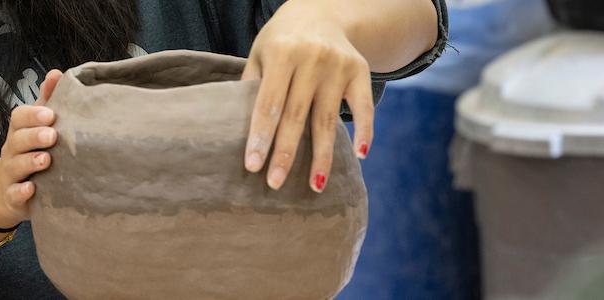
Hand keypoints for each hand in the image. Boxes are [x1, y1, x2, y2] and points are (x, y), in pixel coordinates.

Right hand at [0, 70, 63, 226]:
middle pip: (17, 140)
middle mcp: (12, 150)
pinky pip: (14, 194)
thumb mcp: (37, 126)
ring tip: (46, 160)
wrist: (7, 191)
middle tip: (52, 135)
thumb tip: (57, 73)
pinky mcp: (13, 197)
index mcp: (19, 131)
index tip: (50, 114)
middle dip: (34, 136)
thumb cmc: (30, 152)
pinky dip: (21, 192)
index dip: (32, 115)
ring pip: (16, 166)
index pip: (19, 117)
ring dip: (30, 162)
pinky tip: (32, 189)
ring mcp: (10, 174)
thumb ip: (47, 101)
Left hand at [241, 0, 373, 192]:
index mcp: (281, 53)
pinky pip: (364, 107)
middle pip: (297, 116)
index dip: (261, 137)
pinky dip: (365, 131)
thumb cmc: (281, 40)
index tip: (253, 166)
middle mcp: (311, 59)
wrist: (321, 11)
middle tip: (275, 184)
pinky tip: (360, 156)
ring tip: (315, 186)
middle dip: (286, 153)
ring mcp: (338, 66)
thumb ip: (251, 85)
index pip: (268, 104)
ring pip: (328, 119)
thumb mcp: (260, 52)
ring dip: (322, 156)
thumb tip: (238, 132)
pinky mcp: (360, 71)